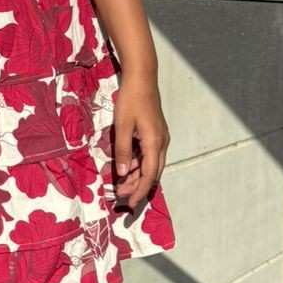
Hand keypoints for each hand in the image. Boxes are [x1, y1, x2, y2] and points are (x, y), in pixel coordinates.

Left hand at [111, 70, 169, 210]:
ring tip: (120, 184)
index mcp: (155, 143)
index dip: (139, 191)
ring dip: (137, 176)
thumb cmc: (131, 100)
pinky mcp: (156, 133)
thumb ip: (123, 151)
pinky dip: (138, 163)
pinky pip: (149, 155)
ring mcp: (160, 138)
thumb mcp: (122, 126)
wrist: (142, 78)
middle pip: (152, 173)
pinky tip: (127, 167)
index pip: (149, 175)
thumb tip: (123, 174)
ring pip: (151, 164)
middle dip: (137, 187)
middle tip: (120, 196)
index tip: (129, 204)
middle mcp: (161, 143)